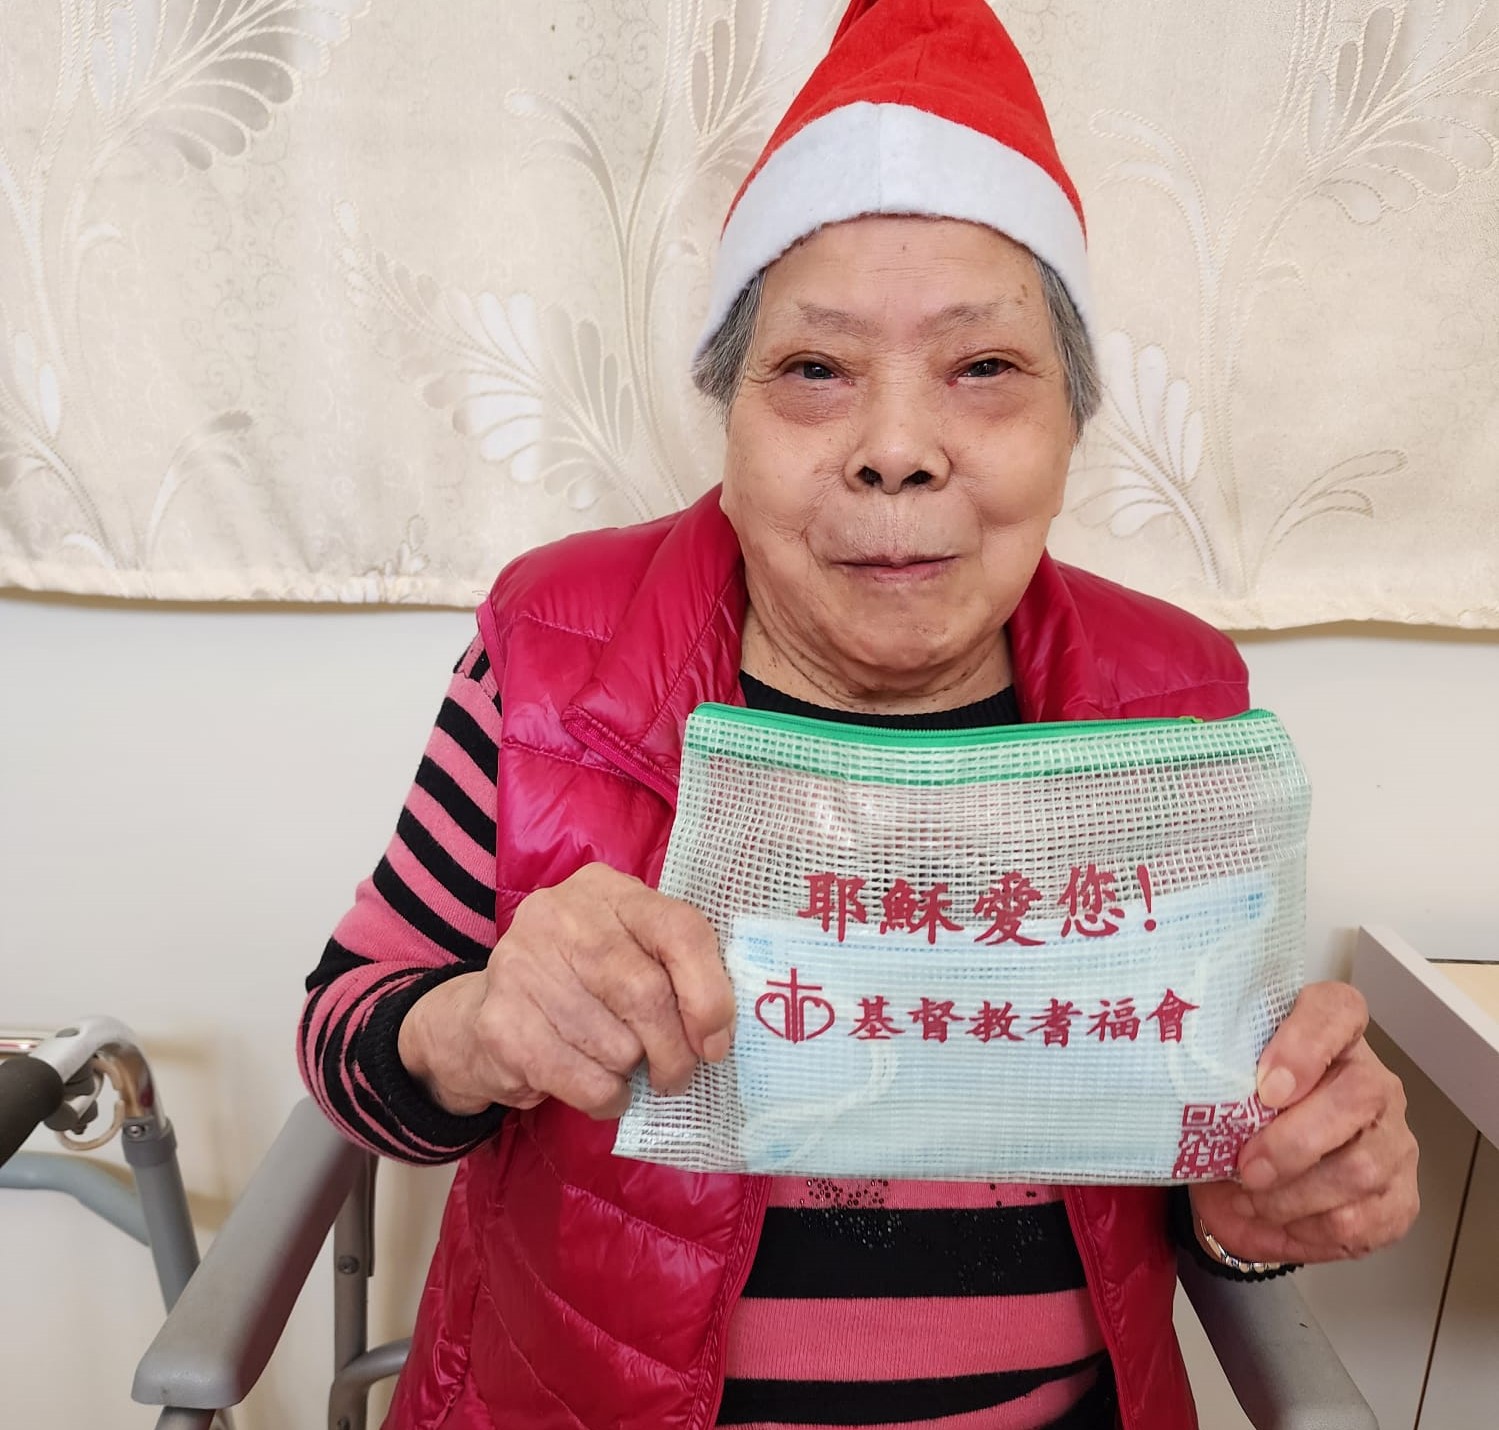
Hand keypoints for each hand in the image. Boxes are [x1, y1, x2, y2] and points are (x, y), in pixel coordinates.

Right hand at [397, 863, 734, 1119]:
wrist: (481, 1018)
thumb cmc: (581, 986)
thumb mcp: (629, 953)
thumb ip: (674, 970)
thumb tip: (717, 1033)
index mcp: (606, 890)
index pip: (679, 929)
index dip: (708, 993)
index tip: (714, 1042)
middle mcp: (560, 914)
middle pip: (647, 993)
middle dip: (674, 1050)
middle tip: (677, 1074)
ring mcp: (523, 965)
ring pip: (618, 1045)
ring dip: (633, 1074)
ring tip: (621, 1068)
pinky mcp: (500, 1022)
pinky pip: (585, 1081)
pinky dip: (607, 1098)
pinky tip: (599, 1088)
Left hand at [1189, 981, 1418, 1263]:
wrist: (1246, 1189)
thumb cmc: (1236, 1122)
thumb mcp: (1220, 1091)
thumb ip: (1218, 1078)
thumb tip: (1185, 1087)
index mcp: (1330, 1038)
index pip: (1339, 1009)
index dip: (1306, 1043)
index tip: (1266, 1086)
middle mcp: (1374, 1082)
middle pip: (1360, 1095)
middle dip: (1294, 1141)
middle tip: (1247, 1167)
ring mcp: (1394, 1141)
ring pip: (1361, 1168)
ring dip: (1295, 1195)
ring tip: (1252, 1199)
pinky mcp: (1399, 1198)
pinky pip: (1363, 1219)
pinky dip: (1310, 1228)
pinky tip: (1280, 1221)